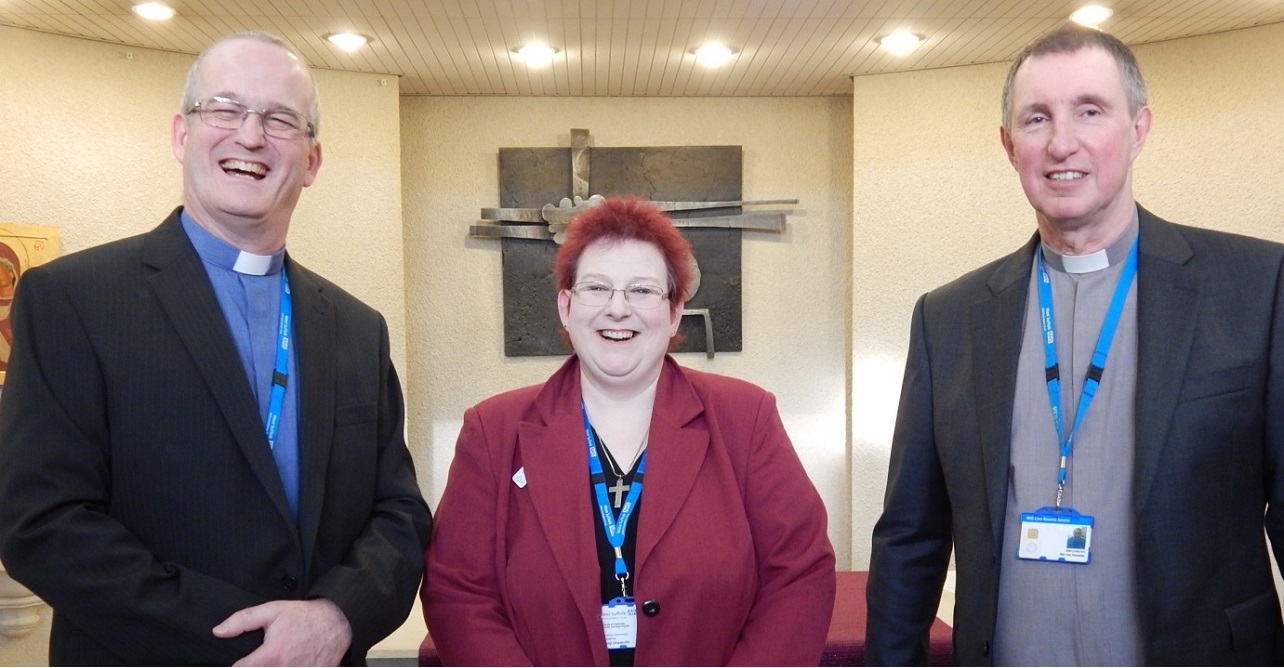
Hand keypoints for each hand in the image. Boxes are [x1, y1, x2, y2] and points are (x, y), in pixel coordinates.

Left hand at [214, 598, 352, 665]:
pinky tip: (291, 663)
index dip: (238, 666)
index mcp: (271, 656)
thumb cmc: (304, 616)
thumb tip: (218, 632)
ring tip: (278, 660)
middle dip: (257, 667)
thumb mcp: (272, 610)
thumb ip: (242, 620)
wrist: (338, 621)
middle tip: (265, 658)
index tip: (240, 662)